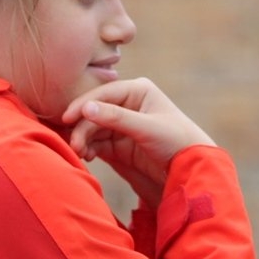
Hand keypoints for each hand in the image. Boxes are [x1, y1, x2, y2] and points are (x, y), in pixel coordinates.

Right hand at [62, 78, 214, 204]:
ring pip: (92, 128)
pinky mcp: (118, 144)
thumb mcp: (147, 128)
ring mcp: (121, 124)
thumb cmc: (176, 140)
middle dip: (82, 127)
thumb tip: (86, 108)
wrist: (192, 167)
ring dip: (83, 139)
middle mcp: (127, 104)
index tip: (67, 118)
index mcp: (137, 91)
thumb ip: (116, 118)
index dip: (83, 105)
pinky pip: (97, 143)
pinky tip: (86, 156)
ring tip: (80, 153)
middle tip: (74, 145)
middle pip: (94, 112)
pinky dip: (89, 148)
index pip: (103, 94)